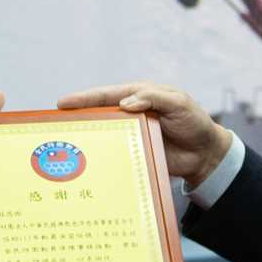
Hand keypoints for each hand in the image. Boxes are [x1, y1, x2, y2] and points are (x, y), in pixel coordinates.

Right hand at [58, 82, 231, 189]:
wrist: (206, 154)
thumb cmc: (194, 122)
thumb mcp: (178, 104)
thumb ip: (154, 99)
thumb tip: (126, 103)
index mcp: (139, 96)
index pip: (107, 95)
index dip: (84, 99)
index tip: (63, 103)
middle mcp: (130, 114)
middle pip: (99, 115)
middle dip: (77, 118)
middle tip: (54, 125)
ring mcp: (131, 135)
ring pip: (103, 136)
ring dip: (86, 140)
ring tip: (63, 147)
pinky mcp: (134, 154)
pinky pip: (114, 155)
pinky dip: (100, 159)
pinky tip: (86, 166)